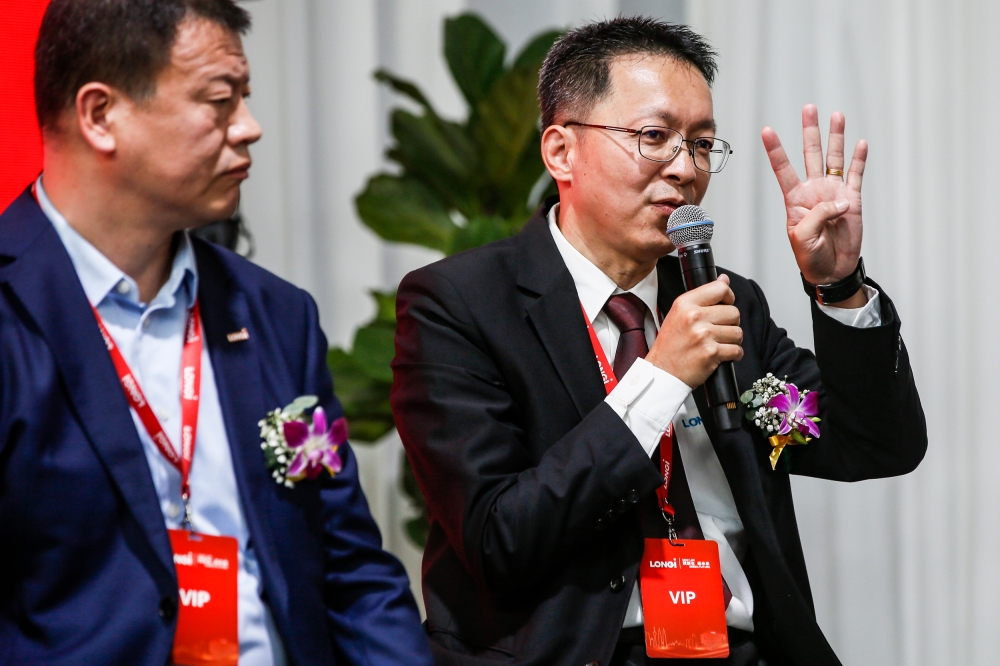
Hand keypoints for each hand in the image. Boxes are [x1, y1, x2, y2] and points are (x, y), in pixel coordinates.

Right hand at [646, 275, 742, 387]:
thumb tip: (724, 280)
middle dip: (730, 323)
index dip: (728, 297)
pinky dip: (733, 354)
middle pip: (733, 312)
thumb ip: (702, 297)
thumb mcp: (678, 314)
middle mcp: (694, 317)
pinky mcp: (711, 353)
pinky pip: (737, 350)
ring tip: (717, 344)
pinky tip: (721, 355)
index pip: (720, 289)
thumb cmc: (669, 346)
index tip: (725, 305)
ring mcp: (703, 335)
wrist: (662, 372)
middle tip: (718, 331)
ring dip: (732, 340)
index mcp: (685, 304)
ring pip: (738, 332)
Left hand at [762, 104, 866, 286]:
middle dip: (810, 131)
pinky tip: (860, 144)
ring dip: (836, 137)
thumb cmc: (810, 256)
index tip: (766, 130)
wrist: (832, 269)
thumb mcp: (803, 237)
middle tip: (809, 108)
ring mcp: (833, 192)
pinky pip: (855, 175)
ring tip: (836, 115)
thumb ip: (818, 215)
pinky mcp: (852, 199)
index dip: (775, 150)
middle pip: (811, 154)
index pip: (783, 169)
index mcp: (795, 198)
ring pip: (834, 158)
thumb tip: (841, 201)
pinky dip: (859, 159)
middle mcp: (813, 190)